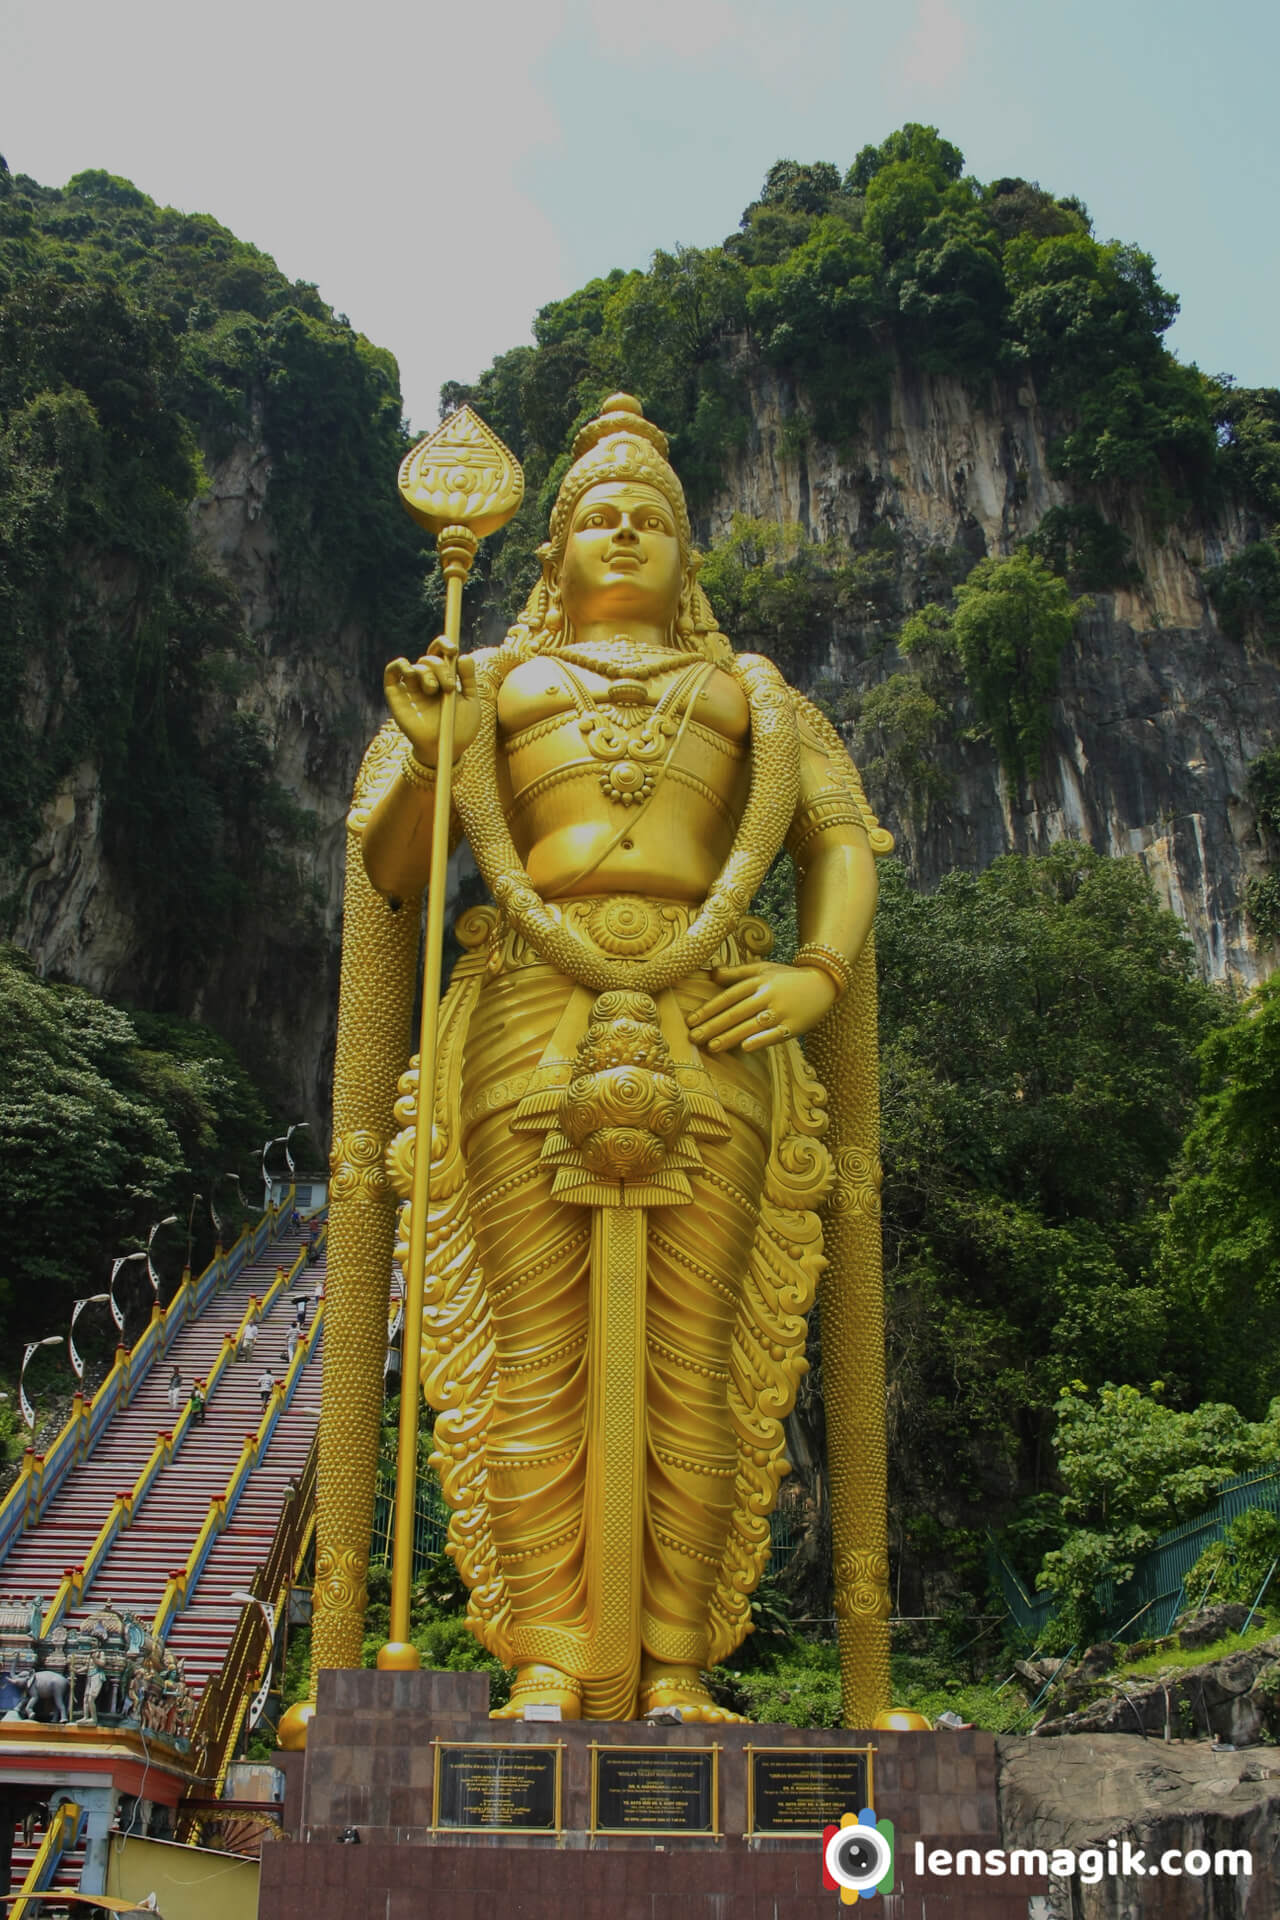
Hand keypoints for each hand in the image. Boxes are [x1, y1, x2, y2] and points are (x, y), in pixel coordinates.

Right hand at [383, 641, 479, 766]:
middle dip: (440, 668)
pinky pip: (391, 673)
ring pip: (415, 666)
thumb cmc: (460, 728)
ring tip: (433, 690)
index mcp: (445, 678)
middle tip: (448, 687)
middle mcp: (427, 680)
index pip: (440, 653)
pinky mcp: (396, 696)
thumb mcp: (470, 702)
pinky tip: (409, 670)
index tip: (453, 649)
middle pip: (429, 659)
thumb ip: (468, 679)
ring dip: (426, 673)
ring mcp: (411, 687)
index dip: (444, 645)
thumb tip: (464, 657)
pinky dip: (399, 665)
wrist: (446, 749)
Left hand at [686, 962, 837, 1053]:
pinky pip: (776, 1034)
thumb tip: (711, 973)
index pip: (729, 996)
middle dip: (713, 1025)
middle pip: (736, 1012)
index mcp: (758, 980)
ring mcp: (782, 1010)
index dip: (709, 1009)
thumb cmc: (786, 977)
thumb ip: (737, 972)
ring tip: (711, 1047)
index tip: (691, 1020)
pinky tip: (745, 1047)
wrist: (823, 983)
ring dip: (730, 1036)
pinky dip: (761, 1040)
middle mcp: (768, 995)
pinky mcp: (795, 1025)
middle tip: (693, 1037)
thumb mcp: (763, 969)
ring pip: (752, 1024)